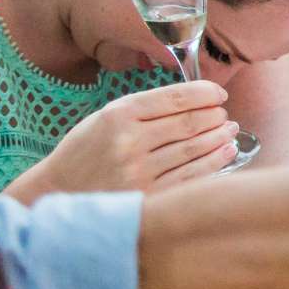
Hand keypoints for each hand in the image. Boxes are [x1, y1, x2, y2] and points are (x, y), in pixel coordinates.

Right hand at [32, 81, 237, 193]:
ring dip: (219, 137)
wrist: (57, 191)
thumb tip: (195, 98)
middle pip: (188, 123)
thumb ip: (145, 108)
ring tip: (230, 129)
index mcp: (119, 114)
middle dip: (214, 115)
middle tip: (224, 113)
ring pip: (193, 149)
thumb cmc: (86, 150)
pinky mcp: (146, 195)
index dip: (204, 93)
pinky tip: (225, 152)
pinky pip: (190, 176)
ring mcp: (138, 171)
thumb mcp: (106, 117)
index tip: (219, 93)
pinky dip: (213, 162)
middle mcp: (129, 141)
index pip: (174, 98)